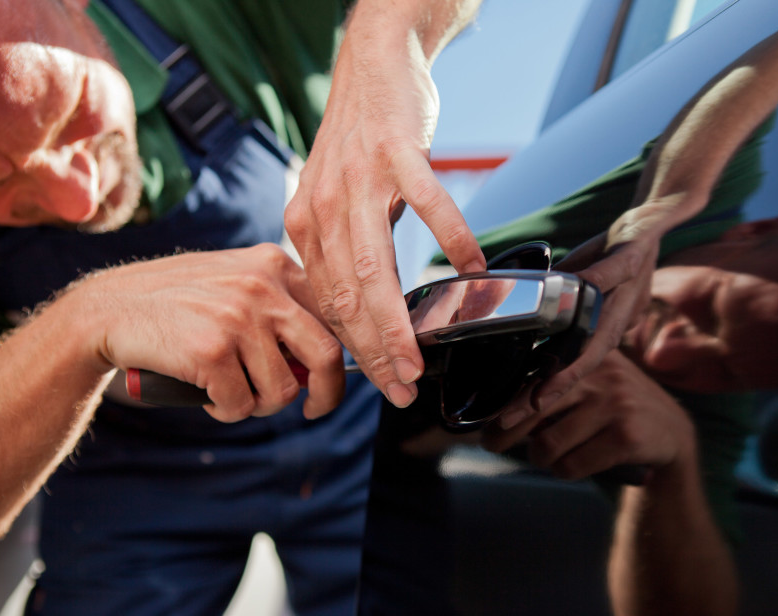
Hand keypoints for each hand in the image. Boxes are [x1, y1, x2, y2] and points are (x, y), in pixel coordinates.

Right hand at [71, 244, 344, 421]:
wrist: (107, 310)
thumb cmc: (176, 304)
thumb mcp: (233, 283)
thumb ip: (278, 306)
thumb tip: (328, 359)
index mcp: (273, 264)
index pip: (333, 316)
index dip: (340, 358)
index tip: (331, 381)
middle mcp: (262, 286)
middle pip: (326, 355)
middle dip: (326, 394)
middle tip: (313, 410)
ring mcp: (238, 317)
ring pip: (280, 391)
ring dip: (258, 407)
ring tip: (232, 395)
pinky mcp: (211, 351)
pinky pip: (242, 405)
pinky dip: (228, 412)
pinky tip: (208, 398)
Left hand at [284, 8, 484, 408]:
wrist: (371, 62)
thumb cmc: (358, 138)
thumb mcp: (333, 199)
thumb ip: (343, 250)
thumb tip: (364, 305)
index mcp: (305, 224)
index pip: (328, 303)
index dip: (353, 350)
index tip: (378, 383)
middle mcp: (323, 206)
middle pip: (347, 297)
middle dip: (372, 353)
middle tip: (397, 391)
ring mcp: (359, 178)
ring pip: (376, 268)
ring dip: (397, 322)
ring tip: (418, 360)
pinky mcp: (396, 151)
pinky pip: (428, 203)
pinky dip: (451, 238)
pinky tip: (471, 267)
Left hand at [483, 348, 694, 479]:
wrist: (671, 435)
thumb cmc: (614, 411)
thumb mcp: (591, 386)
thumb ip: (554, 389)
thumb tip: (496, 412)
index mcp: (586, 355)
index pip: (533, 378)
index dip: (504, 403)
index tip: (484, 421)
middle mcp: (601, 373)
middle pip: (532, 409)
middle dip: (504, 434)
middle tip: (492, 446)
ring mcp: (615, 403)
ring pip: (549, 444)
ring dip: (542, 459)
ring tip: (549, 457)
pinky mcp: (627, 436)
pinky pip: (572, 465)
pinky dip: (565, 472)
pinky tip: (572, 467)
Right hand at [527, 200, 687, 414]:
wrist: (657, 217)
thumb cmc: (616, 254)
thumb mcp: (589, 290)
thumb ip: (571, 312)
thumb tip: (538, 326)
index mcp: (603, 327)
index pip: (571, 369)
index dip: (544, 395)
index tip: (513, 417)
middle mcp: (614, 317)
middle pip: (579, 367)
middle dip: (544, 396)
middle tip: (511, 420)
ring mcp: (624, 292)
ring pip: (595, 338)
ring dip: (568, 368)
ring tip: (539, 393)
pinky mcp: (630, 259)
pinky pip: (607, 275)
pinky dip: (590, 285)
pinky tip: (568, 296)